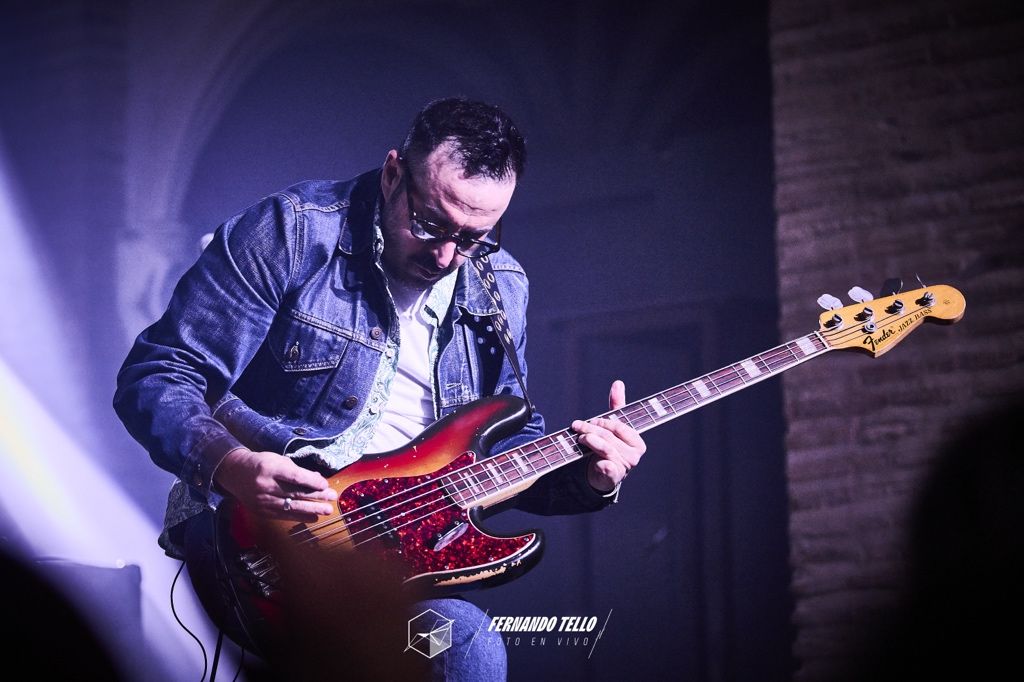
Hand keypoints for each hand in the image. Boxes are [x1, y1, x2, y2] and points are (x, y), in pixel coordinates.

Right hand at [213, 448, 338, 519]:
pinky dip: (300, 516)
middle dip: (316, 496)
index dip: (311, 482)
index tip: (325, 485)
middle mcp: (265, 485)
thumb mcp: (278, 460)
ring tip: (327, 510)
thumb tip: (318, 479)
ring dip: (312, 509)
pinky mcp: (262, 511)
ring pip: (291, 506)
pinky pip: (284, 515)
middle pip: (295, 492)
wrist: (235, 473)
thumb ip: (297, 470)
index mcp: (269, 468)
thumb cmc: (261, 464)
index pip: (294, 477)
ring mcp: (262, 500)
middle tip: (332, 498)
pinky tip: (313, 517)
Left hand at [573, 380, 646, 492]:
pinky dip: (600, 463)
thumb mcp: (613, 427)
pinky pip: (607, 467)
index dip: (602, 422)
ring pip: (605, 447)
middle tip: (576, 426)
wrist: (602, 475)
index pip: (619, 426)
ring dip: (589, 439)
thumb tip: (618, 383)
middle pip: (609, 435)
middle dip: (591, 428)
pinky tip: (594, 461)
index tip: (591, 420)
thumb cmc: (610, 447)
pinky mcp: (614, 477)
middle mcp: (635, 455)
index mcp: (637, 441)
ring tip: (579, 437)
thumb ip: (617, 405)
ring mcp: (625, 467)